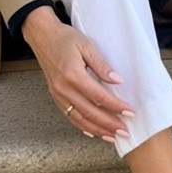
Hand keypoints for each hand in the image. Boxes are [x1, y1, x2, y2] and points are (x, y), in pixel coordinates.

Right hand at [21, 6, 133, 140]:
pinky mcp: (55, 96)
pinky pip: (69, 116)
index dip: (115, 106)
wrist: (42, 36)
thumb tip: (117, 80)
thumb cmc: (64, 38)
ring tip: (112, 136)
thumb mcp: (87, 45)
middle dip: (109, 124)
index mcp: (73, 75)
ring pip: (79, 118)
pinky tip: (93, 131)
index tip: (129, 112)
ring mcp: (58, 94)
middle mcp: (63, 88)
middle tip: (124, 131)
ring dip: (97, 130)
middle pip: (90, 112)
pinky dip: (82, 126)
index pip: (99, 96)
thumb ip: (102, 65)